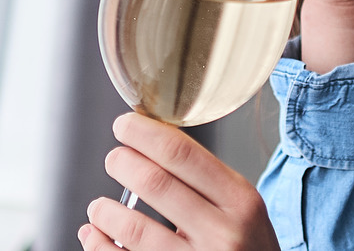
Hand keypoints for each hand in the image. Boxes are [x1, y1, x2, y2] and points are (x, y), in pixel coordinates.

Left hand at [79, 113, 277, 250]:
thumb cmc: (247, 248)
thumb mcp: (245, 210)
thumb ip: (209, 184)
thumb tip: (152, 147)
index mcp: (241, 200)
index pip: (184, 154)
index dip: (145, 134)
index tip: (125, 124)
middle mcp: (223, 231)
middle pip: (155, 182)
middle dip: (122, 163)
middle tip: (114, 159)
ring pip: (133, 228)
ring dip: (104, 211)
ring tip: (100, 207)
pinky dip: (99, 245)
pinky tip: (95, 235)